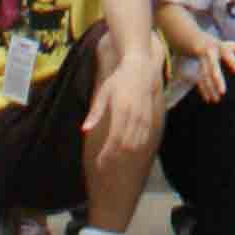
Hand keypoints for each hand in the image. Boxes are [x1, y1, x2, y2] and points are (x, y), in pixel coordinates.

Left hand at [88, 40, 161, 156]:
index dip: (108, 152)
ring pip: (136, 143)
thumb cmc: (119, 80)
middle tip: (105, 166)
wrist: (141, 68)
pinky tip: (127, 152)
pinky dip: (135, 147)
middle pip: (126, 144)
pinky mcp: (150, 117)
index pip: (115, 138)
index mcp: (122, 109)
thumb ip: (95, 113)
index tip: (100, 162)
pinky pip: (144, 137)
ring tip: (114, 161)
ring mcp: (144, 116)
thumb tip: (84, 129)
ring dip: (126, 154)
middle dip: (116, 156)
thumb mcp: (103, 93)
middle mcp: (135, 115)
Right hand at [188, 37, 234, 103]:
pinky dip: (203, 90)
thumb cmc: (224, 47)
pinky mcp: (199, 70)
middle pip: (213, 67)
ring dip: (209, 88)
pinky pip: (200, 80)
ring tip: (216, 100)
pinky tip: (208, 100)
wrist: (201, 43)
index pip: (227, 53)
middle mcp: (211, 55)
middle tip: (223, 92)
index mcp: (221, 48)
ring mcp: (203, 63)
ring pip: (205, 76)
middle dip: (217, 79)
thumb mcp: (233, 45)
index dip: (232, 61)